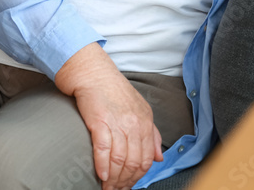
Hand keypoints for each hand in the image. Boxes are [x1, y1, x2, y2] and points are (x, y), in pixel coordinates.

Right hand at [55, 43, 163, 189]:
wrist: (94, 74)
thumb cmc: (115, 92)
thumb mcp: (141, 110)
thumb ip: (152, 134)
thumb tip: (159, 157)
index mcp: (146, 121)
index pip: (147, 157)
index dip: (138, 176)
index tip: (129, 185)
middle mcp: (135, 123)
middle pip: (134, 162)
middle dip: (125, 181)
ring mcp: (118, 122)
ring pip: (120, 159)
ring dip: (113, 178)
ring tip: (107, 187)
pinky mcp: (100, 121)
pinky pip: (104, 149)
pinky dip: (103, 165)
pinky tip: (101, 175)